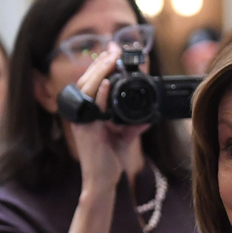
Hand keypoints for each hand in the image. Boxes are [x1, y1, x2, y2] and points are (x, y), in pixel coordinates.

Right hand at [70, 47, 151, 192]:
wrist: (102, 182)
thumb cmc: (110, 162)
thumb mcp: (123, 138)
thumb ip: (133, 125)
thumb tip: (149, 115)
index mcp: (88, 113)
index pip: (92, 85)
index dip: (101, 68)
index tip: (113, 54)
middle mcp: (82, 114)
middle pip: (88, 81)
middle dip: (100, 63)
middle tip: (113, 49)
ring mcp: (82, 121)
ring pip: (88, 89)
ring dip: (100, 72)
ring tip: (112, 58)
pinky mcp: (86, 129)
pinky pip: (92, 107)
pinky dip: (100, 94)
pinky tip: (108, 83)